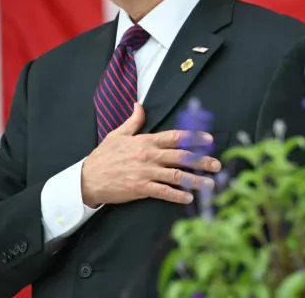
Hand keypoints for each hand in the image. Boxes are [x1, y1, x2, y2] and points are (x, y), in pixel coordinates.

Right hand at [81, 103, 220, 207]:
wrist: (87, 178)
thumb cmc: (103, 156)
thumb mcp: (117, 134)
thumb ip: (133, 121)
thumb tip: (140, 105)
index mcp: (145, 141)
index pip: (174, 137)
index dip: (193, 137)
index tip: (209, 139)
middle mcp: (149, 155)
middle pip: (181, 156)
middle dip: (201, 161)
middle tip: (217, 165)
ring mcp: (145, 172)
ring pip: (176, 175)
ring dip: (194, 180)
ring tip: (210, 184)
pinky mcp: (140, 188)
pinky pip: (163, 192)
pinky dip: (176, 195)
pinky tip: (188, 198)